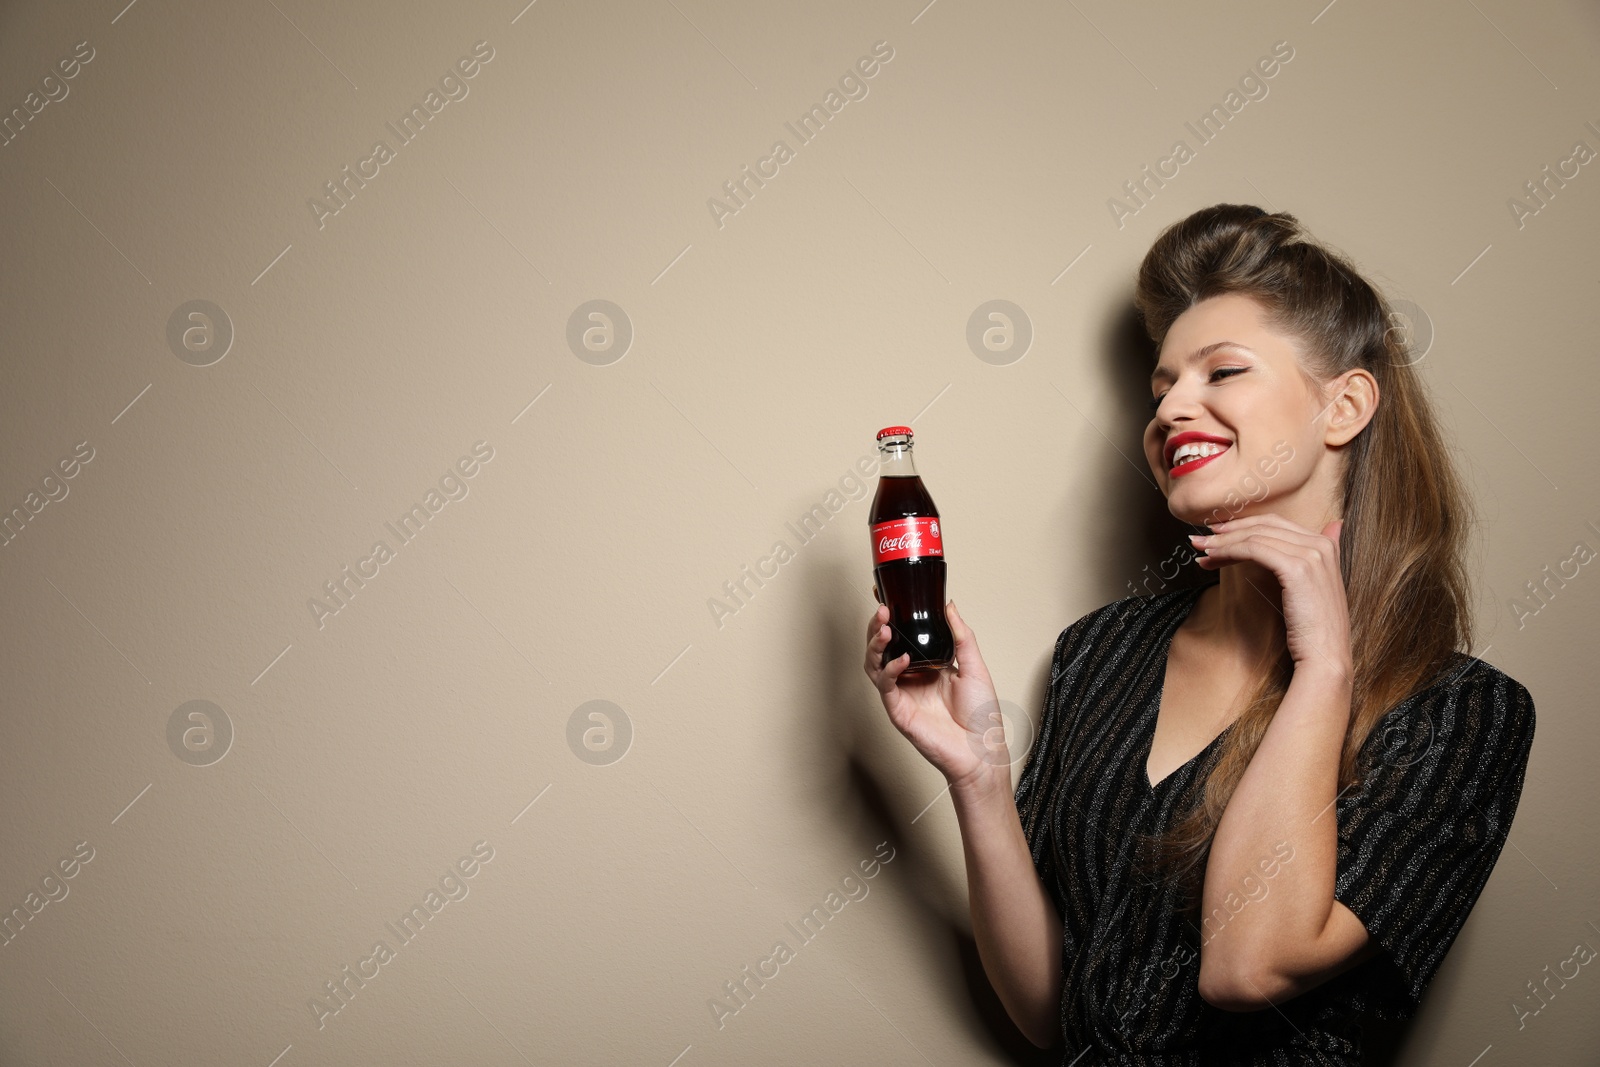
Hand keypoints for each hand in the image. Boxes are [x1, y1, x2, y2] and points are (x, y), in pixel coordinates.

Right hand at [863, 601, 1009, 794]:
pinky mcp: (898, 709)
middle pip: (882, 647)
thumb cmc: (980, 716)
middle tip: (882, 610)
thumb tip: (949, 606)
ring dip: (876, 644)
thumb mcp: (974, 665)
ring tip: (885, 628)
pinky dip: (890, 669)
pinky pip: (886, 685)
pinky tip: (902, 659)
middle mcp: (910, 678)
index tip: (886, 597)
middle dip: (877, 626)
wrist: (980, 750)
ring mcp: (901, 693)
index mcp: (926, 666)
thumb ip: (961, 635)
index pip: (902, 637)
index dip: (891, 619)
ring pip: (874, 664)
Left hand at [1189, 515, 1351, 677]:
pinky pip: (1254, 549)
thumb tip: (1329, 527)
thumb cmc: (1312, 630)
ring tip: (1200, 551)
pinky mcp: (1297, 568)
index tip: (1217, 534)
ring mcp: (1311, 555)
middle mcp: (1321, 545)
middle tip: (1201, 539)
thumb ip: (1311, 559)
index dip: (1243, 526)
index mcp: (1325, 546)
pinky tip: (1212, 558)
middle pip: (1264, 525)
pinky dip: (1229, 551)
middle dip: (1228, 530)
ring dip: (1222, 542)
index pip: (1276, 524)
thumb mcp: (1311, 588)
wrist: (1325, 656)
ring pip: (1255, 537)